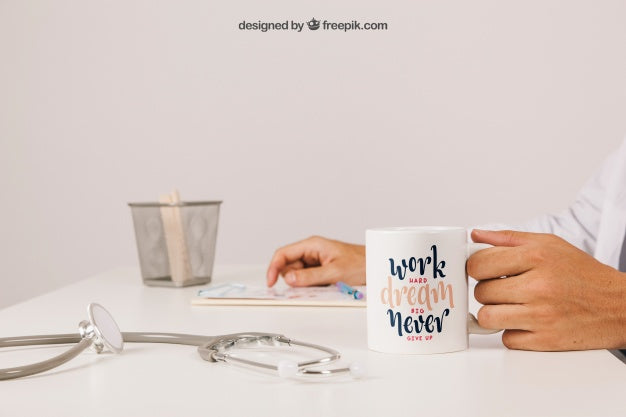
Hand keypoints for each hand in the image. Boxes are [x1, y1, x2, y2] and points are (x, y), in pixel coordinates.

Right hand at [266, 236, 364, 286]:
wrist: (377, 266)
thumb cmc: (361, 263)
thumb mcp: (334, 272)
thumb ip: (310, 277)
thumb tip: (289, 279)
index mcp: (313, 245)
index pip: (283, 253)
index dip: (274, 268)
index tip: (271, 283)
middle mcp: (312, 251)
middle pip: (289, 265)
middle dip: (291, 279)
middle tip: (300, 290)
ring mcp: (317, 260)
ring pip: (298, 274)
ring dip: (302, 284)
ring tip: (319, 287)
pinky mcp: (321, 269)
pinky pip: (308, 278)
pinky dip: (309, 286)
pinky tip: (321, 288)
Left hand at [468, 229, 625, 350]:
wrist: (619, 306)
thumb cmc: (582, 273)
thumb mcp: (548, 244)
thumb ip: (508, 238)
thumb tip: (475, 235)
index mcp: (536, 257)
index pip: (479, 264)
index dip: (476, 268)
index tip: (483, 271)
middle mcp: (538, 286)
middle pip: (480, 292)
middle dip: (487, 290)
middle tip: (504, 288)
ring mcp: (541, 316)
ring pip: (488, 317)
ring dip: (494, 313)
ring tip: (511, 305)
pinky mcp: (545, 340)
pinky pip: (507, 339)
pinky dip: (512, 332)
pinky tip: (526, 321)